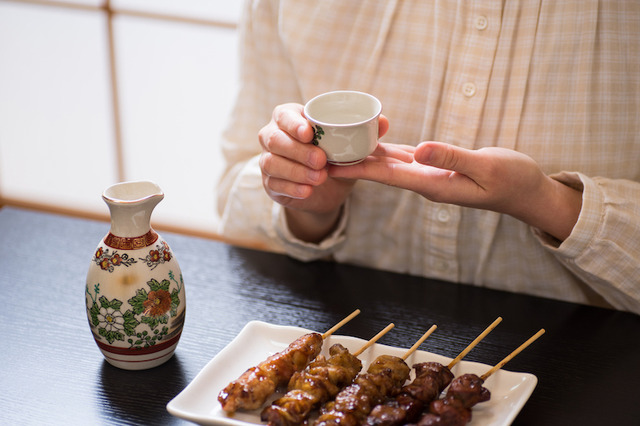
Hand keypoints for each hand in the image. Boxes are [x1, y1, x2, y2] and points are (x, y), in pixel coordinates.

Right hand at [258, 103, 388, 241]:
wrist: (328, 189)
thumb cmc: (335, 157)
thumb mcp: (350, 146)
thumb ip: (365, 133)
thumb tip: (384, 122)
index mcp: (290, 119)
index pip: (283, 115)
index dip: (293, 123)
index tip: (309, 133)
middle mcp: (273, 136)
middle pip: (275, 139)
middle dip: (298, 150)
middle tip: (321, 160)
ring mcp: (268, 160)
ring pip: (271, 163)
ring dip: (296, 171)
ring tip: (320, 178)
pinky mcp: (269, 183)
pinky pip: (274, 184)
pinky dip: (292, 188)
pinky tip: (307, 191)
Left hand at [329, 141, 581, 240]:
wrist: (527, 192)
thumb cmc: (512, 180)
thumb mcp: (485, 167)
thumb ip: (452, 158)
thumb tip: (419, 150)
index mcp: (432, 184)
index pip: (385, 176)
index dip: (355, 169)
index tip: (327, 166)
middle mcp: (425, 182)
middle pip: (380, 171)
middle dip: (350, 163)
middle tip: (319, 153)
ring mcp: (430, 176)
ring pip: (389, 164)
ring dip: (362, 156)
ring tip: (335, 146)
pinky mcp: (436, 167)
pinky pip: (403, 157)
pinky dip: (384, 149)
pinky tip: (370, 141)